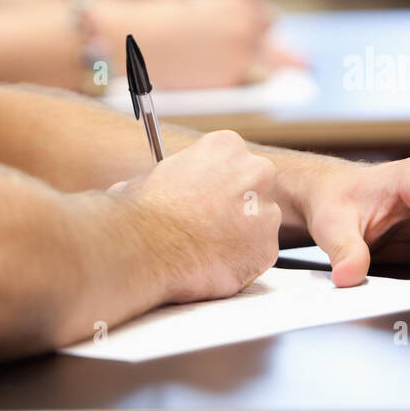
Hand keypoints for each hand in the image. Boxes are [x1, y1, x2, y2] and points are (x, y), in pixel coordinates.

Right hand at [96, 0, 303, 86]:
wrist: (132, 36)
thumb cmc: (159, 22)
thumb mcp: (200, 12)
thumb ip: (228, 25)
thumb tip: (252, 48)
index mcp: (242, 3)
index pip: (267, 23)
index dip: (260, 36)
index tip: (260, 47)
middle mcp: (249, 26)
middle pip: (281, 52)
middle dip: (289, 63)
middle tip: (300, 73)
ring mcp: (242, 55)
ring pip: (264, 73)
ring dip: (257, 77)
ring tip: (230, 78)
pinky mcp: (230, 80)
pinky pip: (238, 88)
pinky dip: (227, 87)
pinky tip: (202, 78)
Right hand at [107, 131, 281, 301]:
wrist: (144, 246)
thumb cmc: (143, 210)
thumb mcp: (155, 173)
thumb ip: (177, 176)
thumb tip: (165, 188)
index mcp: (226, 146)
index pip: (234, 163)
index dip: (220, 184)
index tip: (208, 198)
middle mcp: (254, 173)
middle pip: (255, 190)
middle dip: (237, 207)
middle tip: (210, 224)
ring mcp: (265, 212)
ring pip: (259, 225)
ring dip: (240, 236)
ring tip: (206, 249)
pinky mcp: (266, 249)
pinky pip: (257, 257)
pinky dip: (240, 264)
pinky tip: (212, 264)